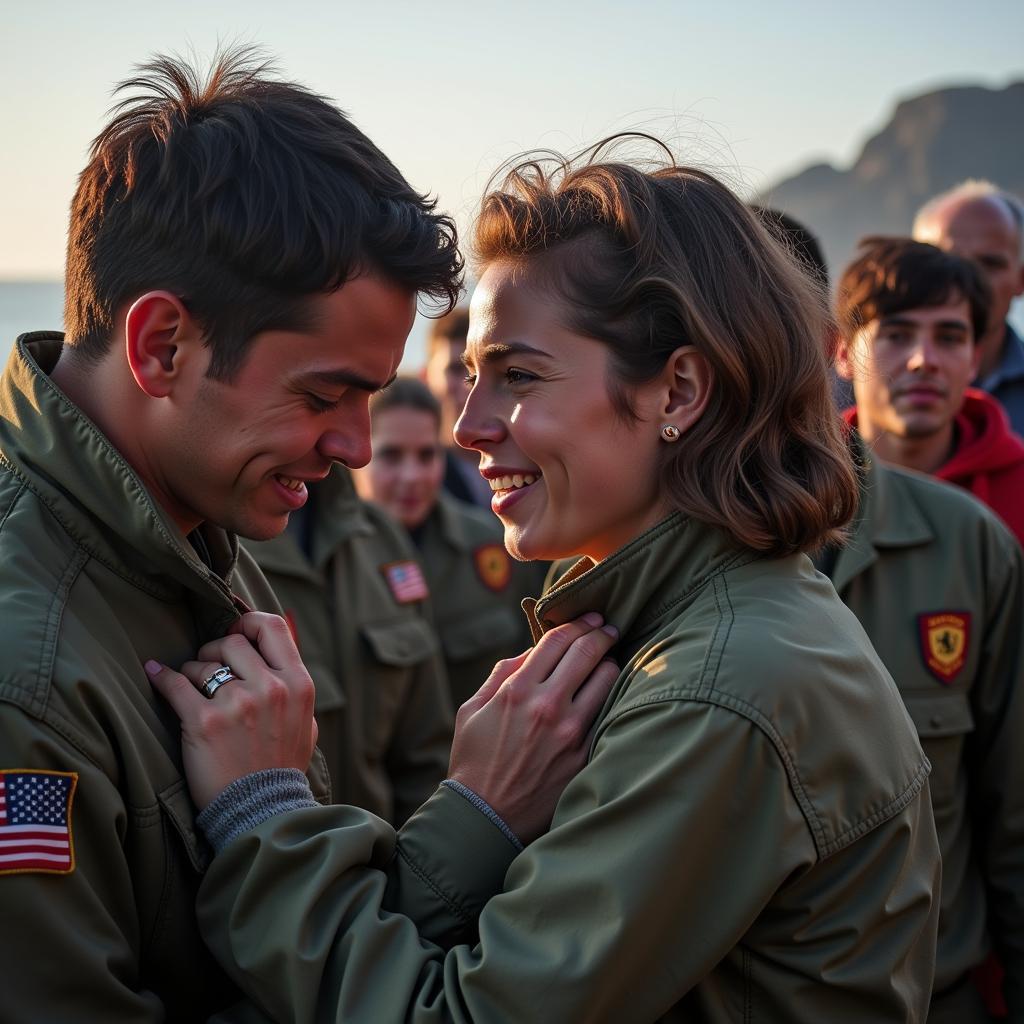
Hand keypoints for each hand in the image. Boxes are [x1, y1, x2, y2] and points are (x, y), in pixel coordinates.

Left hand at [146, 613, 317, 808]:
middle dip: (214, 650)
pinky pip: (176, 684)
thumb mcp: (305, 723)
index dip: (248, 621)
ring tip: (192, 688)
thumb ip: (294, 690)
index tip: (235, 630)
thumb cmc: (282, 768)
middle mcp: (270, 688)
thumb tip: (277, 661)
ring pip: (202, 664)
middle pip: (232, 642)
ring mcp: (237, 704)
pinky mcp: (204, 722)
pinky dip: (162, 677)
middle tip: (209, 666)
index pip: (272, 626)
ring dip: (193, 672)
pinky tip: (155, 674)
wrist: (262, 812)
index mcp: (298, 684)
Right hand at [449, 612, 618, 844]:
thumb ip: (501, 675)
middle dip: (600, 634)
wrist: (484, 819)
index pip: (557, 640)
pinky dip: (610, 699)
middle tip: (607, 629)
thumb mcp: (471, 710)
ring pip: (607, 680)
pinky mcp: (584, 756)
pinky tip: (609, 694)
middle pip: (587, 652)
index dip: (577, 622)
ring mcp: (570, 732)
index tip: (589, 618)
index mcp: (517, 690)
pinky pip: (607, 715)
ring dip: (610, 664)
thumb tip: (530, 653)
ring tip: (609, 661)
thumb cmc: (474, 761)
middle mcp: (547, 706)